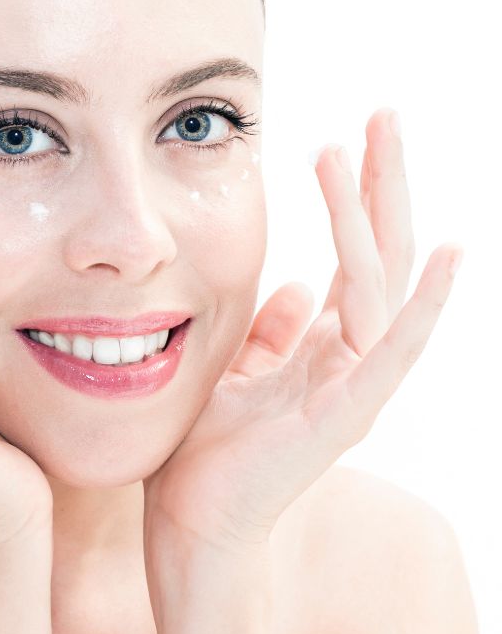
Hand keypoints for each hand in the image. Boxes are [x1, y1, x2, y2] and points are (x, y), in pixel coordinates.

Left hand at [142, 108, 462, 550]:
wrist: (189, 520)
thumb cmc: (207, 450)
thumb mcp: (236, 371)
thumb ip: (271, 332)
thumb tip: (295, 285)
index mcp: (326, 347)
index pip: (357, 256)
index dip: (358, 196)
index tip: (351, 136)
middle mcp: (350, 360)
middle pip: (381, 254)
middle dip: (384, 182)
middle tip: (385, 112)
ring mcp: (354, 386)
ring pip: (380, 281)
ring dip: (372, 211)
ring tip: (362, 144)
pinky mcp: (343, 416)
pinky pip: (391, 351)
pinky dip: (421, 302)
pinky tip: (444, 252)